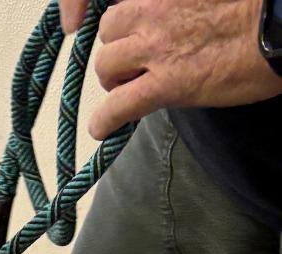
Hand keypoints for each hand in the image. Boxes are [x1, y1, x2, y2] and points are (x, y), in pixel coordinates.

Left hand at [59, 0, 281, 138]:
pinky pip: (117, 106)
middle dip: (117, 47)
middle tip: (134, 63)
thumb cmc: (261, 10)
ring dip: (114, 80)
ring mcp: (157, 47)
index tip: (115, 26)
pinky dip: (105, 120)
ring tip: (128, 90)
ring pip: (107, 65)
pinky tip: (103, 129)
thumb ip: (182, 4)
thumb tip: (171, 23)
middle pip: (110, 30)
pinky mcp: (165, 83)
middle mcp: (156, 9)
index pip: (121, 2)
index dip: (113, 14)